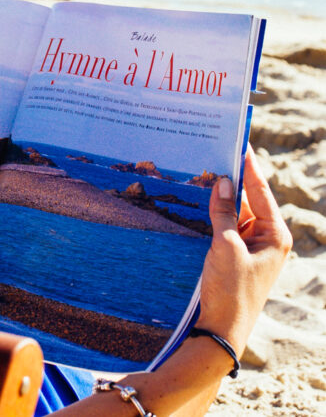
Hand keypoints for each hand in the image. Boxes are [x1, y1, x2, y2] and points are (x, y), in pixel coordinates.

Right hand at [195, 146, 291, 356]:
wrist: (221, 331)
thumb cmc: (231, 291)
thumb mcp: (225, 247)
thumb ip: (224, 212)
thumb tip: (223, 181)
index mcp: (274, 234)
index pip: (260, 189)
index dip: (248, 164)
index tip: (237, 139)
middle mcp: (266, 237)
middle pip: (247, 197)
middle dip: (229, 177)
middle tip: (210, 149)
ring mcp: (250, 245)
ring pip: (233, 209)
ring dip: (217, 195)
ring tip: (199, 167)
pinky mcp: (235, 253)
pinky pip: (224, 224)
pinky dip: (212, 212)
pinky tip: (195, 197)